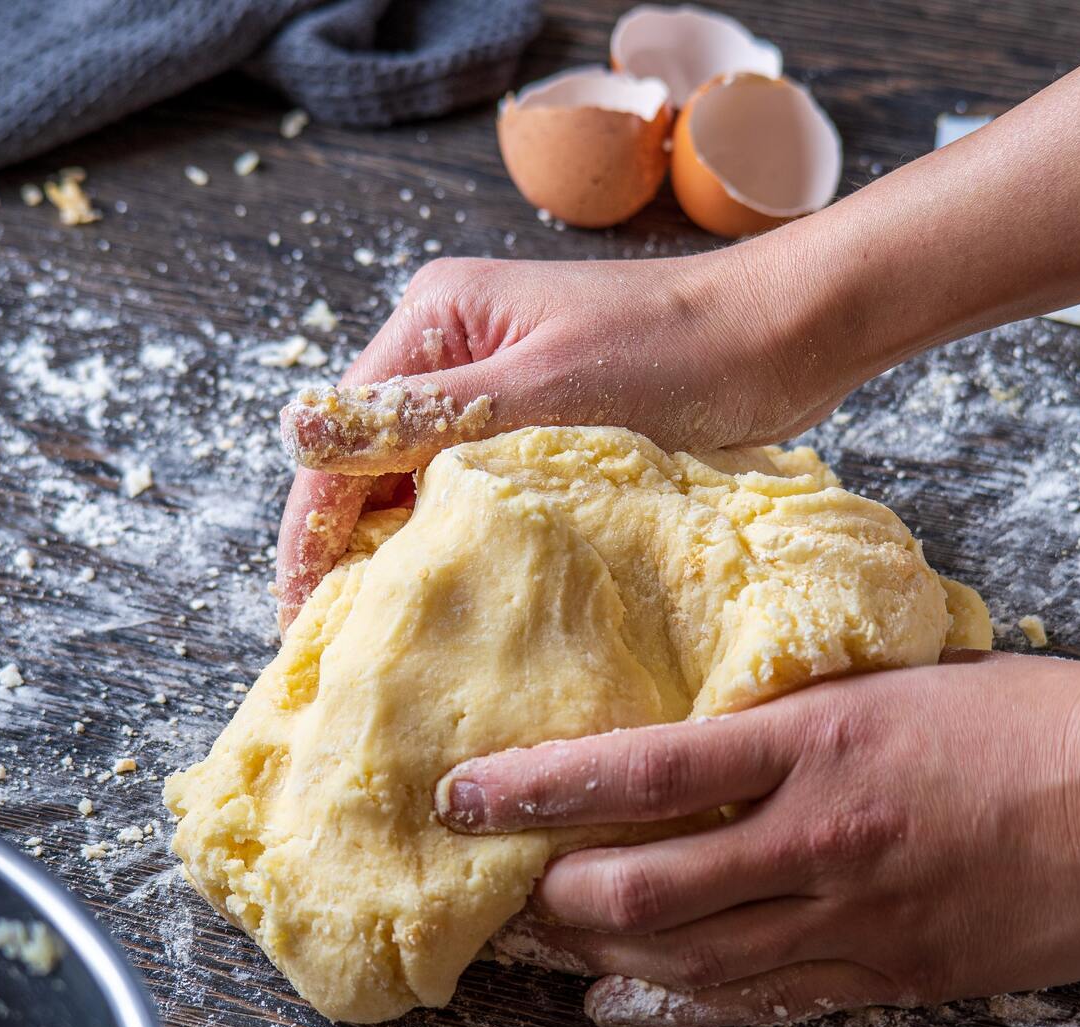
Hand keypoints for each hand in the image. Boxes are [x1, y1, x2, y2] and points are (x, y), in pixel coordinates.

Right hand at [275, 247, 854, 625]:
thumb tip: (295, 431)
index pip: (340, 442)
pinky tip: (463, 603)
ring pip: (420, 487)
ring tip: (393, 645)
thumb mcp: (541, 389)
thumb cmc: (676, 352)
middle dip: (350, 553)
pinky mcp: (541, 426)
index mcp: (435, 320)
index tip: (303, 623)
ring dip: (408, 556)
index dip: (312, 535)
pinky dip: (465, 544)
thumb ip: (423, 417)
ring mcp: (496, 389)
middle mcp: (451, 348)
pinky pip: (476, 494)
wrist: (784, 338)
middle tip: (342, 652)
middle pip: (369, 466)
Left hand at [437, 652, 1079, 1026]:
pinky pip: (761, 1002)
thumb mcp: (907, 680)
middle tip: (496, 887)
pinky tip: (623, 1003)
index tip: (464, 794)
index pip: (639, 770)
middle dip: (548, 896)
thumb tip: (717, 719)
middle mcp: (819, 838)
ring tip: (539, 945)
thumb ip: (807, 711)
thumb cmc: (1051, 721)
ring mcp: (855, 919)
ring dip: (596, 956)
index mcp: (819, 740)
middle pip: (638, 888)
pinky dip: (679, 1004)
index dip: (536, 788)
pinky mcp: (894, 975)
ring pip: (685, 958)